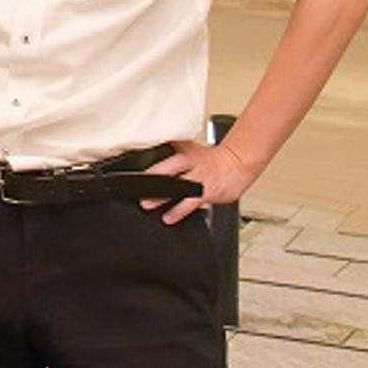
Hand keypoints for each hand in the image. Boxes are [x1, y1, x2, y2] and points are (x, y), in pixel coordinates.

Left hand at [140, 138, 256, 223]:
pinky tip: (168, 218)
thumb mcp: (191, 150)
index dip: (146, 154)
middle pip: (169, 165)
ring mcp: (199, 177)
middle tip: (135, 185)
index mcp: (185, 150)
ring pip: (178, 186)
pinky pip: (191, 202)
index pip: (163, 149)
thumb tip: (151, 155)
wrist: (237, 164)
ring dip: (161, 196)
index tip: (130, 163)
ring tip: (147, 204)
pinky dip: (178, 211)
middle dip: (152, 175)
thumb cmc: (212, 161)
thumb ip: (173, 153)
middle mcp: (191, 161)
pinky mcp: (207, 192)